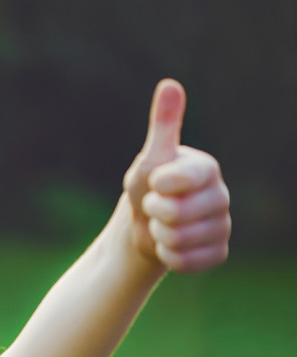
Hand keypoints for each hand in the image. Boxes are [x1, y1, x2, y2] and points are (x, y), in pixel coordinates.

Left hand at [122, 79, 230, 272]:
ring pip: (180, 239)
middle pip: (176, 214)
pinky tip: (169, 245)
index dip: (158, 185)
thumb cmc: (147, 188)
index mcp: (207, 169)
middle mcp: (221, 196)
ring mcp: (222, 225)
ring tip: (161, 225)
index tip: (155, 183)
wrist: (145, 226)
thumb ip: (163, 125)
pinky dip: (168, 256)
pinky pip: (186, 261)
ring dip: (159, 235)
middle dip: (153, 213)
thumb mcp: (150, 158)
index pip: (180, 180)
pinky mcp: (218, 252)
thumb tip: (170, 84)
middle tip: (154, 207)